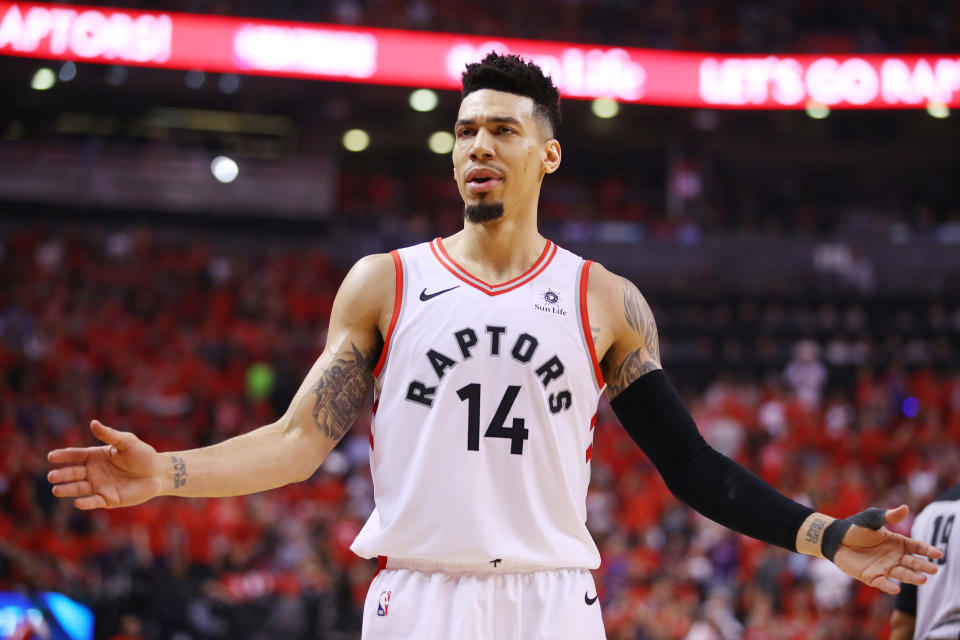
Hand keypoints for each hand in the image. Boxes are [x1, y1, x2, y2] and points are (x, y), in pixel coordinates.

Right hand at [47, 420, 162, 509]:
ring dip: (68, 489)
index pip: (76, 456)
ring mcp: (100, 486)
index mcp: (96, 456)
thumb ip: (109, 435)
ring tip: (56, 489)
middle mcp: (94, 472)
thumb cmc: (143, 455)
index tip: (51, 456)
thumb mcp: (127, 442)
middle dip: (62, 474)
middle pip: (74, 473)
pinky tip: (77, 502)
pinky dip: (86, 503)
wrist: (159, 472)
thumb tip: (93, 423)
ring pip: (80, 488)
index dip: (63, 456)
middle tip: (52, 476)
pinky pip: (94, 501)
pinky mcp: (109, 499)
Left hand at [833, 505, 941, 593]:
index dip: (927, 550)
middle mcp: (894, 557)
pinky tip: (896, 588)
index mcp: (897, 543)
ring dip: (911, 577)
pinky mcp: (872, 577)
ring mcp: (884, 568)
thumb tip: (905, 508)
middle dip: (923, 566)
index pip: (916, 547)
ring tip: (922, 579)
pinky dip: (889, 586)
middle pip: (912, 562)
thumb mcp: (871, 519)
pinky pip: (882, 583)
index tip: (938, 554)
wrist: (835, 538)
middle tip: (934, 569)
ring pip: (901, 574)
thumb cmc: (855, 527)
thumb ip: (888, 516)